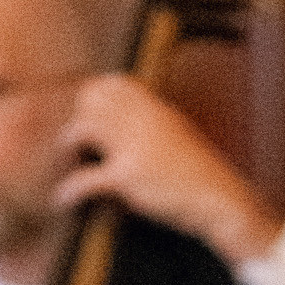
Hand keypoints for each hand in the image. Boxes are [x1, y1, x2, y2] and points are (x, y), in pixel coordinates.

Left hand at [54, 74, 284, 264]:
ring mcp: (133, 146)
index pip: (112, 84)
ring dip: (69, 148)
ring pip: (82, 129)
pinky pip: (85, 178)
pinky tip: (64, 200)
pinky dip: (70, 190)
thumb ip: (155, 124)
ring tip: (72, 165)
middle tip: (78, 144)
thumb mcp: (180, 135)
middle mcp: (141, 120)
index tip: (88, 116)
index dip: (94, 97)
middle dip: (79, 120)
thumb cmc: (202, 175)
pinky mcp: (128, 177)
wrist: (220, 200)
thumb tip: (134, 124)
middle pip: (91, 100)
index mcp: (154, 108)